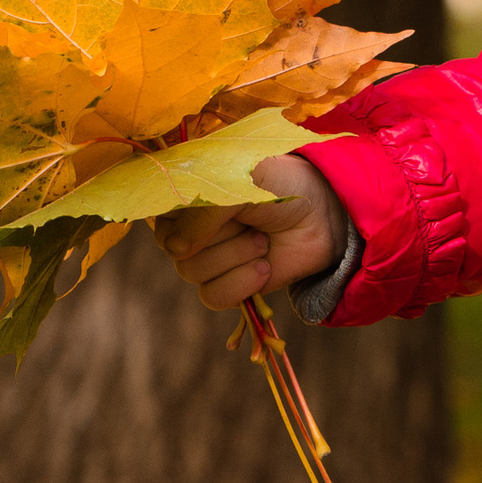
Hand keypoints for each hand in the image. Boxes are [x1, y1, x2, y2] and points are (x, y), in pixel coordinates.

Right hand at [160, 153, 341, 311]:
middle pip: (176, 249)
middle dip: (220, 236)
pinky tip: (263, 266)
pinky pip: (212, 297)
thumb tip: (176, 250)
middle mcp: (188, 229)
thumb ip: (203, 213)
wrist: (321, 214)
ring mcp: (207, 258)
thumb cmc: (279, 187)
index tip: (222, 203)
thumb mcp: (239, 185)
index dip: (190, 217)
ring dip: (234, 256)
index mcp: (183, 197)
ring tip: (262, 240)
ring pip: (192, 273)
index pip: (160, 217)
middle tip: (250, 221)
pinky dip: (240, 283)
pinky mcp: (228, 284)